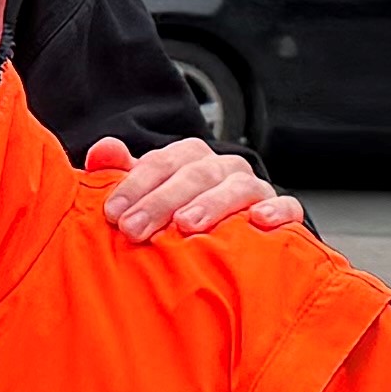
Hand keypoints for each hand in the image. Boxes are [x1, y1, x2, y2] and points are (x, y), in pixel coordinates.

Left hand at [80, 133, 302, 243]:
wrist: (233, 242)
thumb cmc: (181, 216)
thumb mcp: (150, 195)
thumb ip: (124, 174)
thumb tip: (103, 149)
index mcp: (190, 159)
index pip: (162, 162)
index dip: (136, 185)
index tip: (112, 213)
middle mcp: (223, 168)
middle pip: (195, 175)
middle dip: (161, 201)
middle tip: (134, 229)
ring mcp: (254, 188)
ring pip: (237, 187)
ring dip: (211, 204)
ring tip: (187, 225)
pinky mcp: (282, 212)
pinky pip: (287, 206)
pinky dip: (277, 211)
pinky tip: (259, 222)